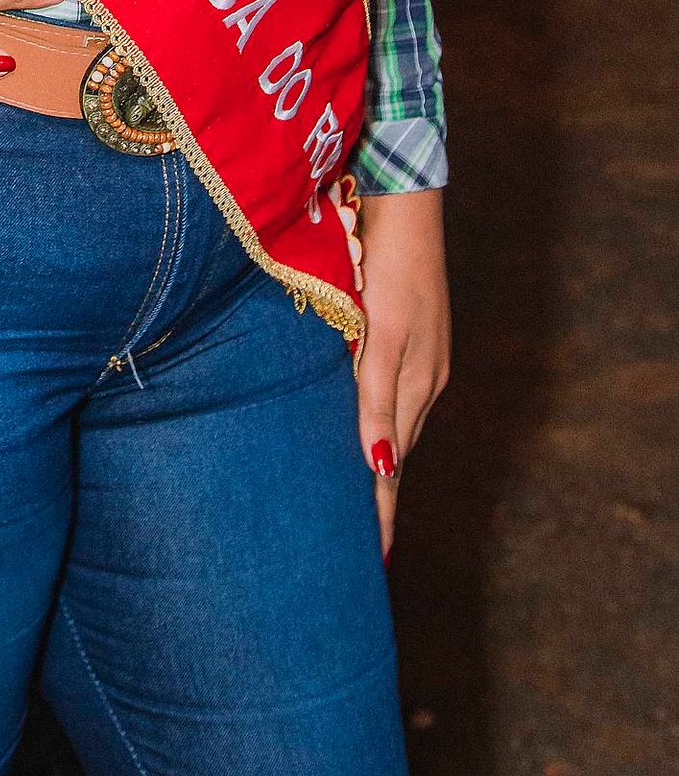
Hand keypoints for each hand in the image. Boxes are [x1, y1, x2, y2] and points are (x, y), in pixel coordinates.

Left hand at [354, 187, 450, 558]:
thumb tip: (379, 468)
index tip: (370, 566)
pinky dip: (377, 430)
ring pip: (390, 430)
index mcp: (411, 388)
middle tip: (356, 553)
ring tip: (355, 510)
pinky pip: (390, 401)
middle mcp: (420, 384)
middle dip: (375, 503)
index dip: (378, 516)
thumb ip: (376, 401)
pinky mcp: (412, 342)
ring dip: (374, 469)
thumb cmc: (387, 268)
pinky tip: (363, 438)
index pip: (389, 469)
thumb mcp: (382, 336)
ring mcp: (420, 363)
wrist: (406, 208)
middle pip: (392, 457)